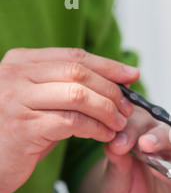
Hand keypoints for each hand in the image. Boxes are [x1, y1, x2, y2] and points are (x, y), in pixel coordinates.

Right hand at [0, 48, 138, 192]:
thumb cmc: (15, 133)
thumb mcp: (38, 102)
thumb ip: (66, 89)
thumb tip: (114, 86)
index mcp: (21, 62)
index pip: (74, 57)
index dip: (108, 65)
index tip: (132, 75)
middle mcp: (15, 75)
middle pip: (79, 72)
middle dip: (111, 90)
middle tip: (128, 107)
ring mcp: (17, 99)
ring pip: (78, 95)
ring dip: (107, 110)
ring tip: (119, 124)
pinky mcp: (23, 126)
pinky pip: (72, 122)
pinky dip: (96, 128)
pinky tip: (105, 136)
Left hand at [97, 106, 170, 192]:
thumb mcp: (114, 187)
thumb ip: (115, 166)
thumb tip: (111, 144)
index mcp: (132, 138)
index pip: (126, 120)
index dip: (120, 126)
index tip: (111, 138)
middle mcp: (155, 140)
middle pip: (149, 122)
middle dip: (137, 128)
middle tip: (125, 141)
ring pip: (170, 136)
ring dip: (158, 138)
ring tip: (145, 145)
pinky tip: (161, 170)